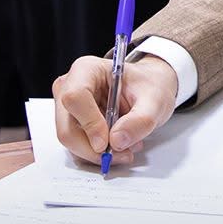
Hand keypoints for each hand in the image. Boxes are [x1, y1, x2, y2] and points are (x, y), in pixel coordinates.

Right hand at [52, 52, 178, 159]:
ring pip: (71, 141)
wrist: (148, 90)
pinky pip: (76, 147)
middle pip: (67, 127)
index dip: (89, 124)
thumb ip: (140, 120)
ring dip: (97, 153)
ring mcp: (67, 108)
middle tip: (123, 153)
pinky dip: (96, 154)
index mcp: (87, 69)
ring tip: (127, 148)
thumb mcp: (155, 100)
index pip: (75, 98)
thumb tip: (117, 140)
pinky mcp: (72, 124)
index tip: (108, 143)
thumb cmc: (148, 86)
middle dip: (94, 148)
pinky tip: (118, 147)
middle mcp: (70, 87)